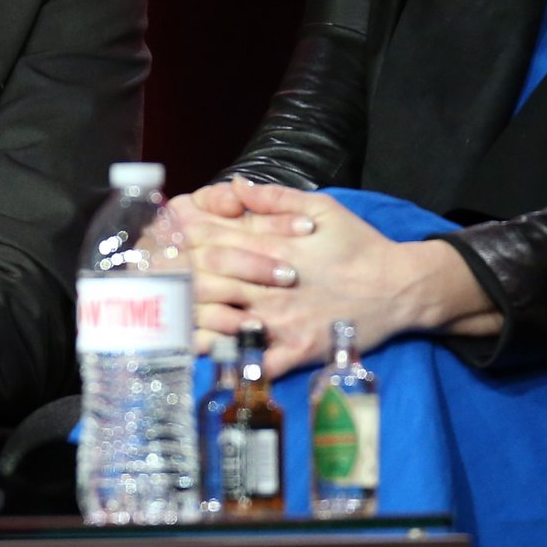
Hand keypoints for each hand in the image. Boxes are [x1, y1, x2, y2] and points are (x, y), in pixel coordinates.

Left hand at [184, 180, 494, 377]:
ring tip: (159, 320)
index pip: (214, 243)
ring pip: (224, 321)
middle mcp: (272, 284)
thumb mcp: (323, 206)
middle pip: (208, 281)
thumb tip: (235, 185)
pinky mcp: (299, 348)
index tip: (156, 242)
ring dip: (190, 321)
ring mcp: (284, 319)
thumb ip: (275, 197)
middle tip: (146, 283)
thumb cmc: (360, 245)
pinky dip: (230, 361)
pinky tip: (206, 360)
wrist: (400, 288)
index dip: (181, 242)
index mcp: (275, 247)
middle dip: (175, 281)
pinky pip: (258, 360)